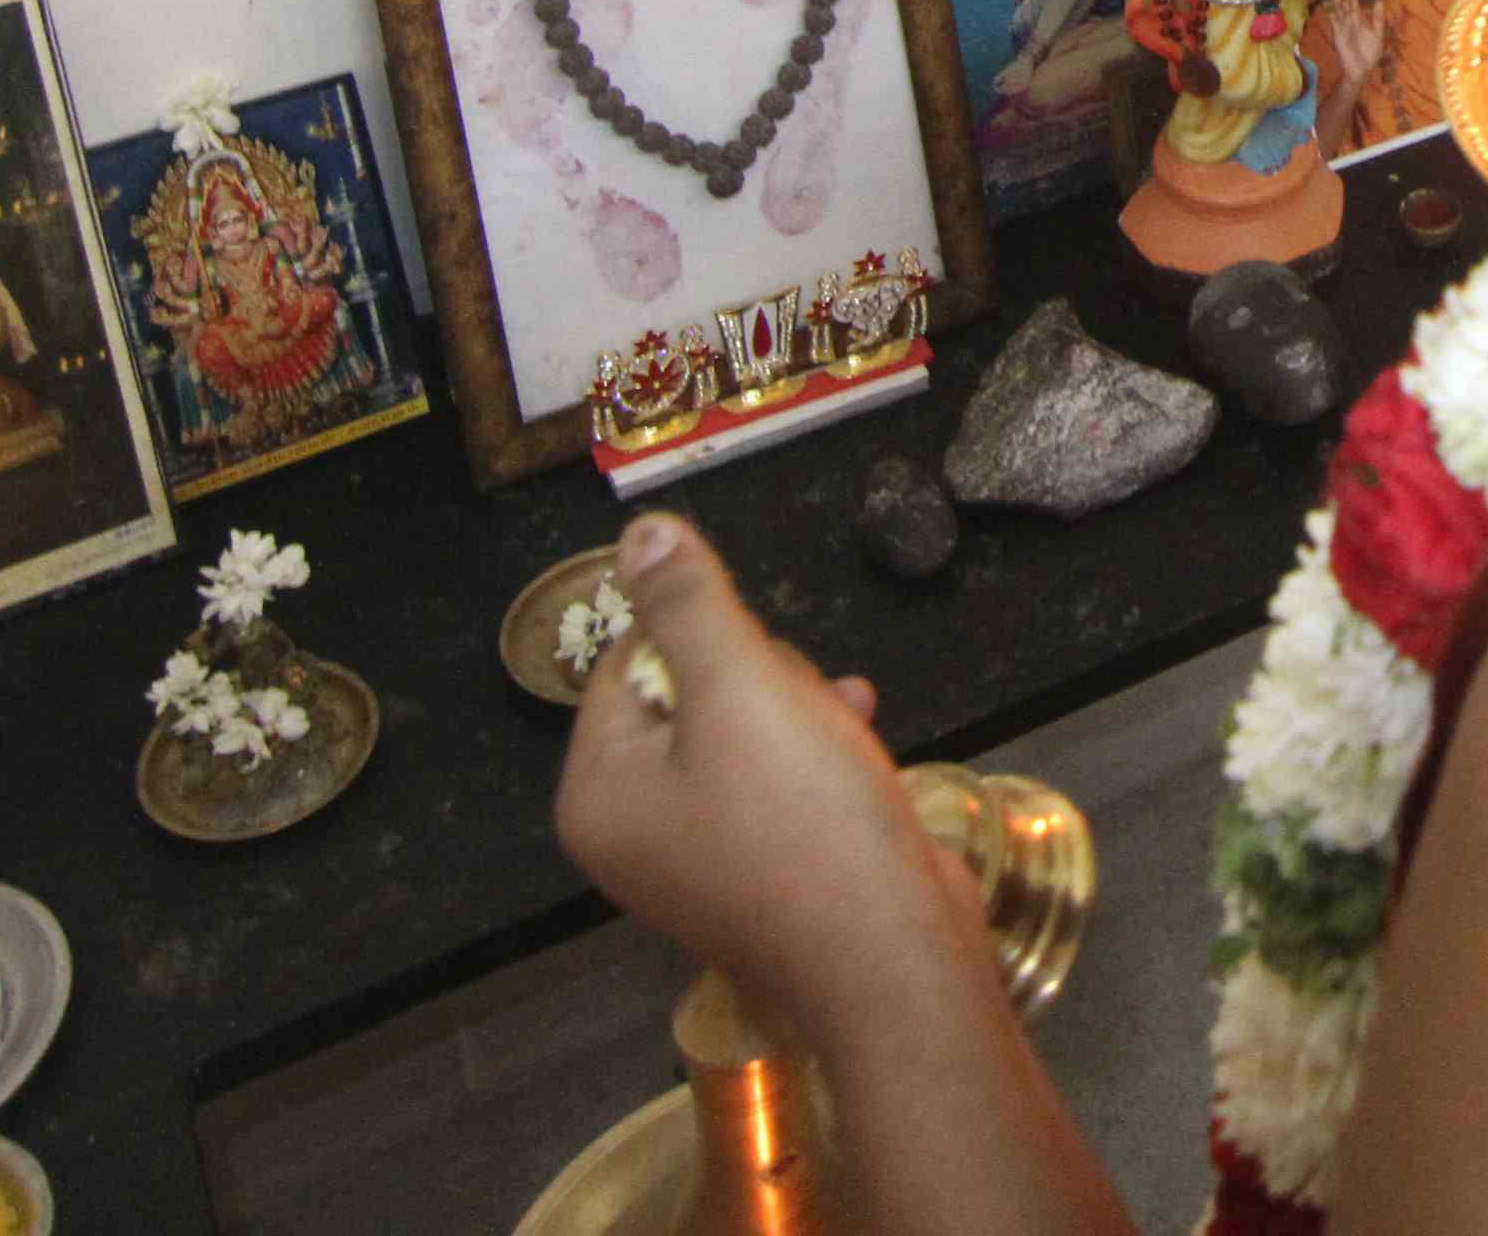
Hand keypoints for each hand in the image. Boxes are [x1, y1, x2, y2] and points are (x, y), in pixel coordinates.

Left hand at [553, 516, 969, 1026]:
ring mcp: (695, 863)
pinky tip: (861, 748)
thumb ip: (688, 603)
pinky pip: (773, 785)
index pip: (629, 660)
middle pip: (685, 697)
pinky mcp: (758, 876)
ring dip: (800, 713)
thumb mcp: (742, 688)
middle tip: (804, 709)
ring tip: (842, 728)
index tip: (762, 664)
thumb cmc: (802, 818)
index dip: (705, 638)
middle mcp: (631, 834)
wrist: (889, 956)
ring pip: (741, 734)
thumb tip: (639, 530)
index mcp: (598, 793)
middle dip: (759, 681)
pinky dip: (817, 759)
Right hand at [1331, 2, 1388, 85]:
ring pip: (1339, 7)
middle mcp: (1349, 19)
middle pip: (1346, 0)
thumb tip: (1380, 1)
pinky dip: (1330, 10)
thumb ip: (1378, 19)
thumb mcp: (1378, 35)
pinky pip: (1333, 19)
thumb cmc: (1370, 53)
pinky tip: (1328, 0)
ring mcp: (1342, 25)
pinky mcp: (1338, 33)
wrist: (1361, 70)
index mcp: (1359, 19)